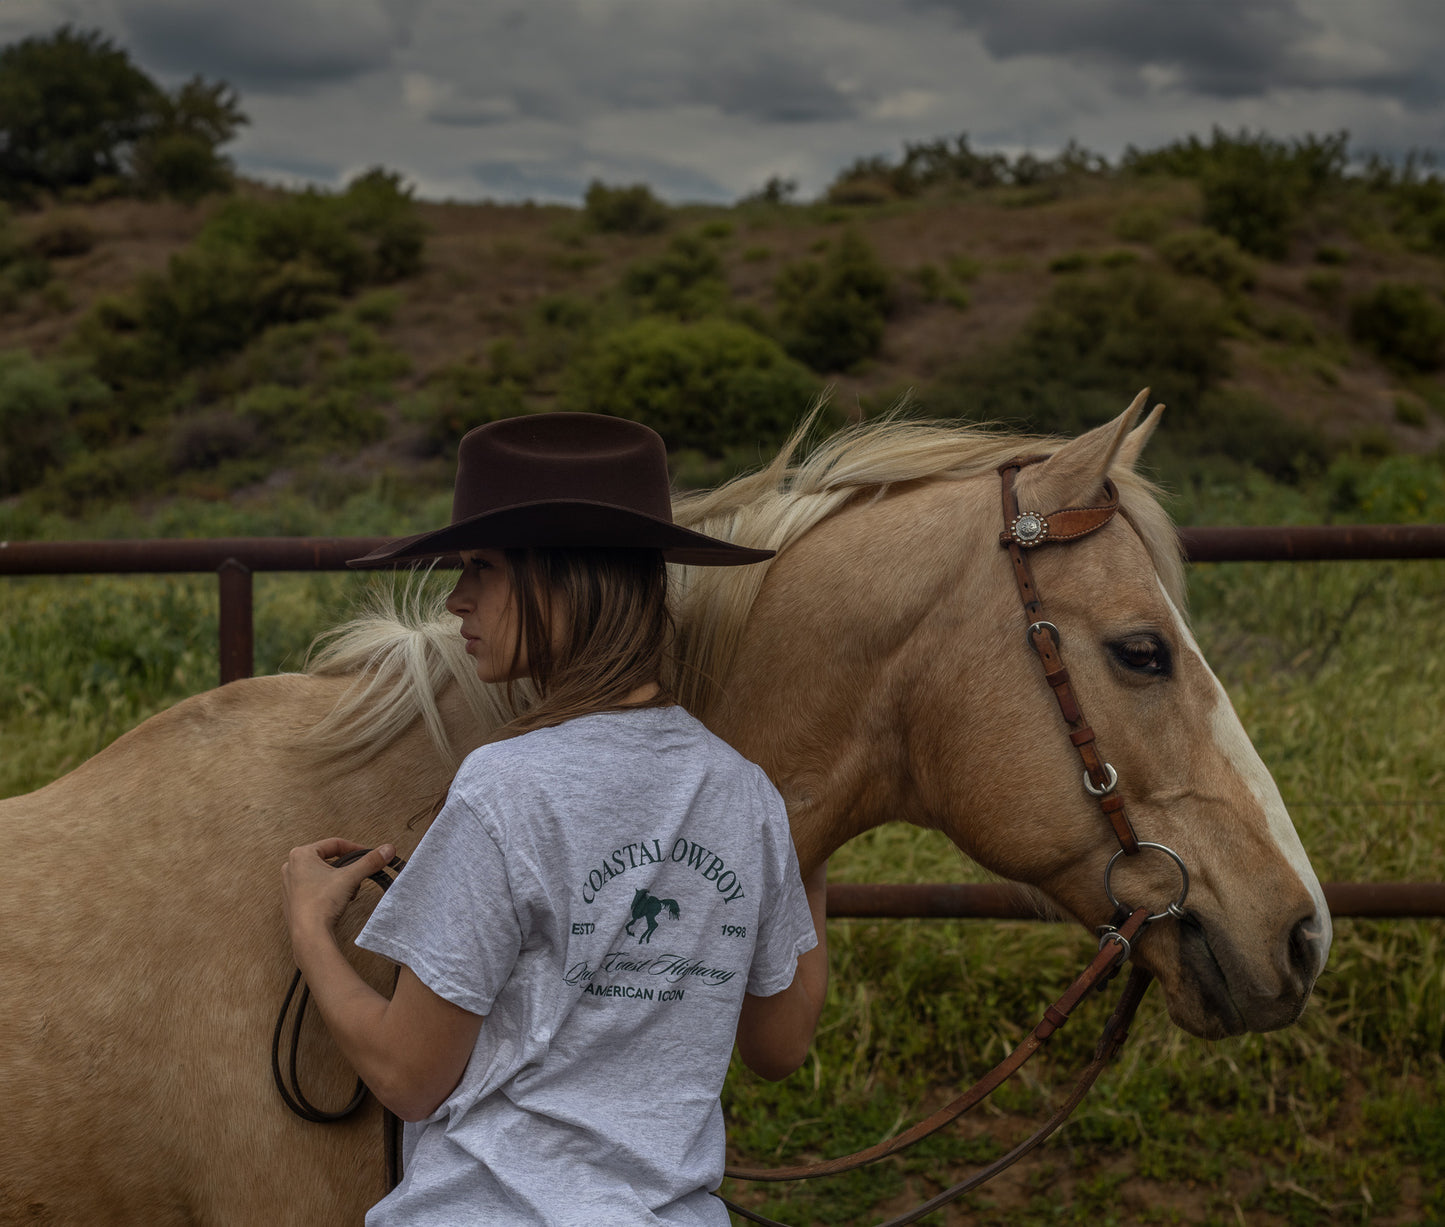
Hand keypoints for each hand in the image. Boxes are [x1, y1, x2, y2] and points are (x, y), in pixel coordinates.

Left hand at [281, 838, 395, 939]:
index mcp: (301, 855)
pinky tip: (334, 901)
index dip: (355, 848)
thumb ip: (370, 861)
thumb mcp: (350, 877)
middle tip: (356, 876)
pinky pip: (315, 888)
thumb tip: (387, 849)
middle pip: (328, 859)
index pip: (334, 844)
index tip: (367, 855)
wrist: (309, 934)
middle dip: (346, 868)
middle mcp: (292, 867)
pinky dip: (328, 891)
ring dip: (337, 880)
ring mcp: (290, 885)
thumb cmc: (320, 903)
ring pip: (321, 874)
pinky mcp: (293, 900)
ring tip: (346, 891)